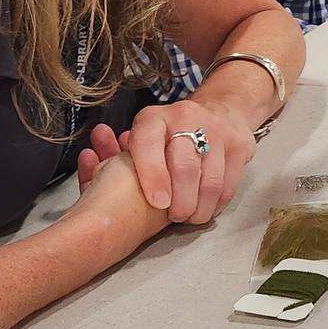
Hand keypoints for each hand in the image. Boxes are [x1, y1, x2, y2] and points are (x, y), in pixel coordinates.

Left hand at [86, 100, 257, 225]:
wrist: (221, 110)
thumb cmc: (169, 137)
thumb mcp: (139, 140)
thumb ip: (110, 155)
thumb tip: (88, 159)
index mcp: (153, 119)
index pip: (149, 144)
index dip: (152, 176)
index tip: (157, 204)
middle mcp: (185, 118)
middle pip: (184, 165)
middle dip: (180, 200)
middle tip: (176, 218)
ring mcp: (216, 129)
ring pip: (209, 178)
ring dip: (200, 206)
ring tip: (191, 218)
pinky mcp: (239, 144)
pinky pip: (228, 182)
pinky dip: (217, 202)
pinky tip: (207, 208)